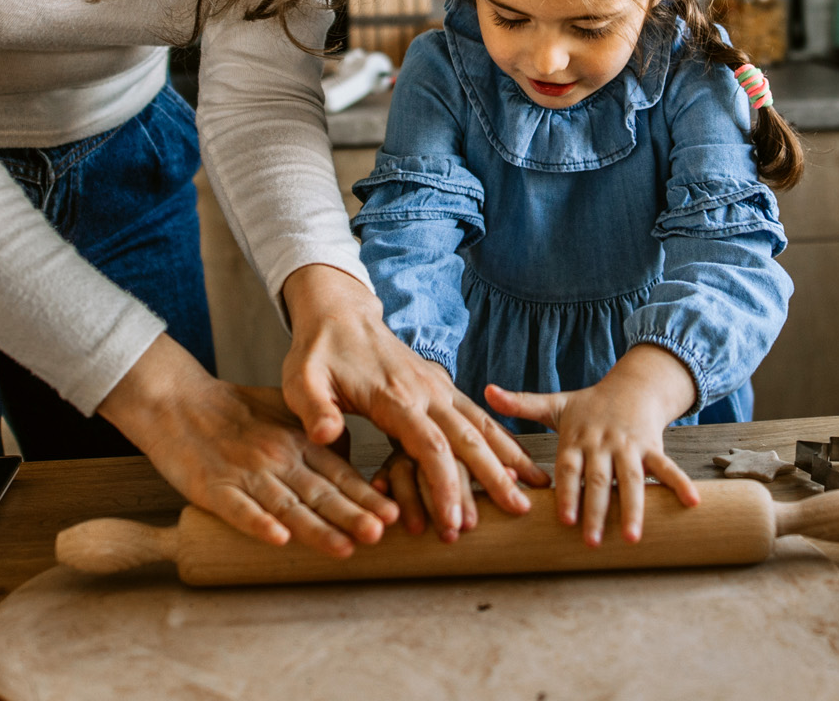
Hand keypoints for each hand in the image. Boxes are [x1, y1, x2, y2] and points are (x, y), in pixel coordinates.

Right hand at [98, 333, 396, 556]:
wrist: (177, 400)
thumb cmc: (234, 411)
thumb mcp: (285, 415)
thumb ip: (318, 438)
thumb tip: (352, 460)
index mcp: (298, 442)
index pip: (338, 473)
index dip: (365, 496)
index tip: (394, 515)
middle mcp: (277, 458)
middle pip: (319, 492)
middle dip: (351, 515)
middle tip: (380, 534)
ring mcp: (245, 474)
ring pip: (286, 505)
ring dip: (316, 529)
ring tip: (343, 547)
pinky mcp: (212, 488)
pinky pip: (238, 509)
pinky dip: (258, 523)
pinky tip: (277, 539)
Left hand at [281, 264, 548, 536]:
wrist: (341, 315)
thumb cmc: (318, 353)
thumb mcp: (302, 379)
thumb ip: (313, 408)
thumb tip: (327, 435)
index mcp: (395, 397)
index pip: (430, 446)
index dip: (445, 486)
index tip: (455, 522)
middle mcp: (426, 392)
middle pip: (468, 438)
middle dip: (494, 477)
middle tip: (518, 512)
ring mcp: (439, 388)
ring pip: (483, 426)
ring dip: (509, 457)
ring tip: (537, 488)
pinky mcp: (442, 389)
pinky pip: (479, 417)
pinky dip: (504, 440)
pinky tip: (521, 461)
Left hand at [484, 343, 701, 545]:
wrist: (634, 385)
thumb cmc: (589, 404)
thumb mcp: (555, 403)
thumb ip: (521, 405)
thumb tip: (485, 392)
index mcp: (577, 438)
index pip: (569, 469)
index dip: (567, 493)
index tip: (564, 518)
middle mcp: (603, 443)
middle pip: (599, 480)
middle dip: (597, 511)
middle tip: (592, 542)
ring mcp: (630, 446)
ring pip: (632, 480)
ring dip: (634, 509)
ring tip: (633, 539)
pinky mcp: (653, 447)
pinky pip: (667, 467)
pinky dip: (680, 484)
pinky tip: (692, 504)